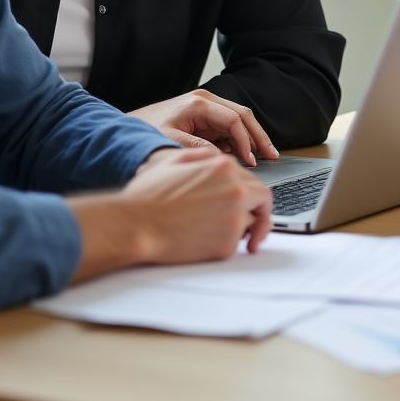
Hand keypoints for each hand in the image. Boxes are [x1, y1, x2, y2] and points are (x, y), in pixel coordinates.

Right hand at [122, 151, 272, 261]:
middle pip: (264, 200)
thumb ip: (204, 156)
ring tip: (227, 231)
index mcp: (224, 168)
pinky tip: (209, 240)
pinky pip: (237, 243)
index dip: (251, 191)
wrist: (136, 225)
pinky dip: (228, 243)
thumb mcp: (176, 160)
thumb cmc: (149, 194)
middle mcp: (235, 191)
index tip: (249, 201)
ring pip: (253, 222)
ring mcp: (234, 219)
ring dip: (245, 227)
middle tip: (255, 223)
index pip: (253, 178)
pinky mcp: (226, 244)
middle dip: (261, 211)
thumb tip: (218, 159)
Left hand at [129, 89, 278, 166]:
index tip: (250, 161)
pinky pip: (228, 129)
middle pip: (243, 115)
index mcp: (199, 103)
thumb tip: (222, 158)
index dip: (245, 141)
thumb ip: (197, 148)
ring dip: (252, 139)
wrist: (127, 129)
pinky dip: (238, 142)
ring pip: (239, 122)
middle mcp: (206, 102)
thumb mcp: (170, 141)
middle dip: (258, 136)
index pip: (233, 119)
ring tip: (265, 157)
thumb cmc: (145, 132)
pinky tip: (244, 158)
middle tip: (272, 155)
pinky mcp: (204, 119)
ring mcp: (206, 109)